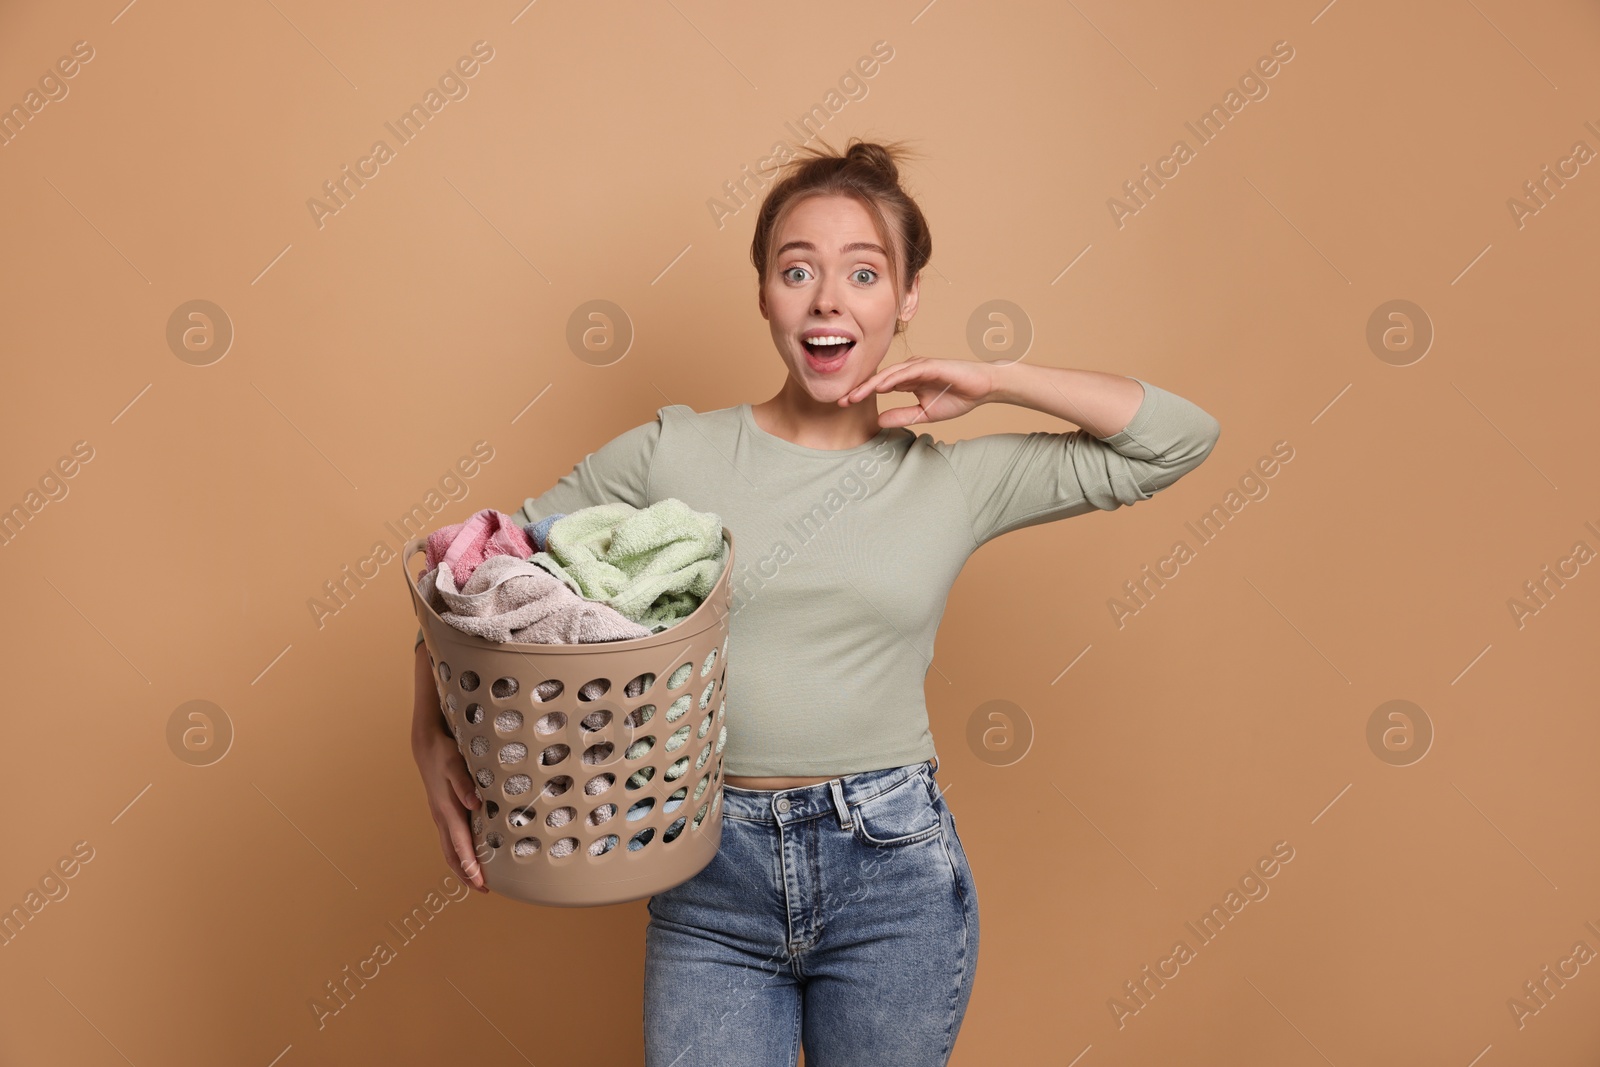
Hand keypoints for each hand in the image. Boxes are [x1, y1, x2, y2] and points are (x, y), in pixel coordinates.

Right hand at [412, 727, 490, 892]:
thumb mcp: (456, 765)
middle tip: (483, 889)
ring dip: (462, 866)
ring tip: (476, 879)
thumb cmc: (444, 754)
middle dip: (466, 875)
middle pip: (453, 855)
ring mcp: (440, 816)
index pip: (460, 846)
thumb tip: (475, 805)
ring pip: (450, 848)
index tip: (481, 883)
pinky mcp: (443, 811)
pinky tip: (470, 853)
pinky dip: (459, 852)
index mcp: (447, 811)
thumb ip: (465, 785)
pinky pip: (450, 838)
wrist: (427, 745)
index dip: (470, 867)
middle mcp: (442, 818)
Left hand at [838, 356, 997, 427]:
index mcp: (907, 380)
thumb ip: (902, 416)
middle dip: (860, 389)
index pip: (880, 387)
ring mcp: (919, 366)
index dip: (862, 395)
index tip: (844, 404)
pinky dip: (892, 378)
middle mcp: (910, 370)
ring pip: (889, 375)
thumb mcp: (925, 413)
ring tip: (854, 394)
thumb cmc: (957, 397)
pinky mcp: (930, 365)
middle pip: (879, 379)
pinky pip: (907, 372)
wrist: (982, 388)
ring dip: (871, 384)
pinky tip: (879, 386)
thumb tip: (878, 421)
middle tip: (840, 400)